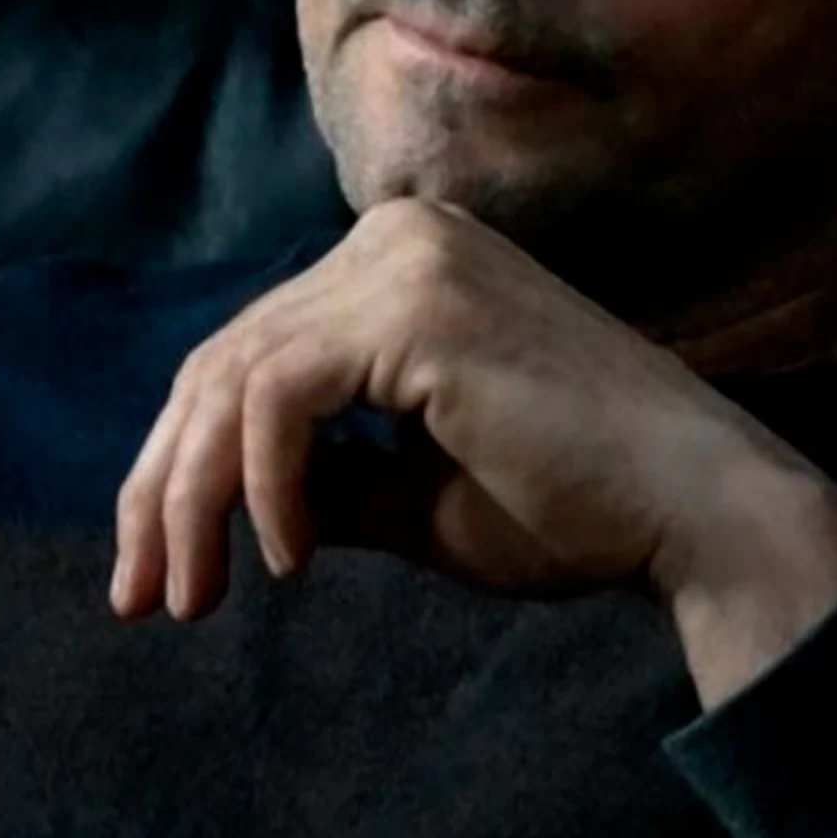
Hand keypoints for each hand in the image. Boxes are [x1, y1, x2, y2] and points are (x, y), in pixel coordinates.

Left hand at [109, 200, 836, 691]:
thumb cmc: (576, 513)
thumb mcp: (415, 498)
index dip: (179, 468)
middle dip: (164, 488)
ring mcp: (407, 262)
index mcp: (400, 263)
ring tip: (196, 600)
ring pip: (233, 380)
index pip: (247, 356)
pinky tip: (289, 563)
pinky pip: (279, 399)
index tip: (152, 576)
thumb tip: (225, 505)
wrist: (697, 517)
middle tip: (140, 598)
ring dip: (194, 503)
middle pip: (220, 361)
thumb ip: (324, 482)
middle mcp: (396, 237)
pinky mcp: (417, 310)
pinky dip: (264, 487)